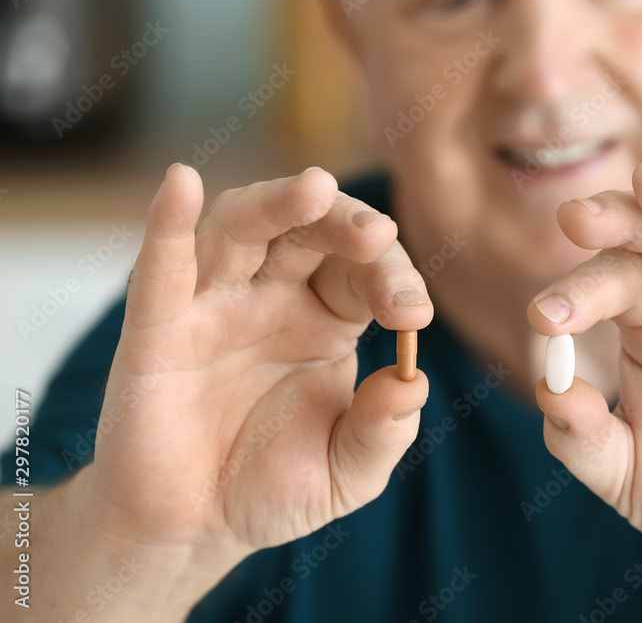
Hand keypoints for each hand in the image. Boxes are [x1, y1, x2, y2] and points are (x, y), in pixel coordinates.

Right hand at [81, 164, 432, 559]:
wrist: (195, 530)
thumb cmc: (274, 489)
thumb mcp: (348, 473)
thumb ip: (384, 433)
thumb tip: (412, 384)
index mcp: (326, 318)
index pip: (363, 271)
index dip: (392, 278)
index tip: (412, 314)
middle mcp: (271, 298)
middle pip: (307, 233)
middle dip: (345, 224)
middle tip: (377, 235)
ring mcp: (212, 307)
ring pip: (240, 231)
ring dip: (275, 204)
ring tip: (315, 189)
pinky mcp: (156, 332)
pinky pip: (160, 271)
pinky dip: (167, 225)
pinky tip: (180, 183)